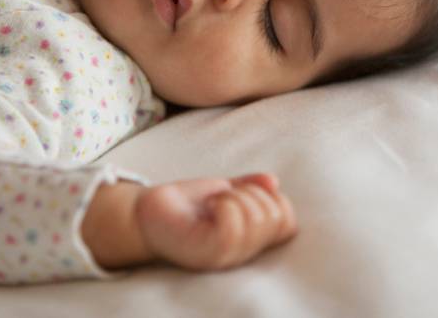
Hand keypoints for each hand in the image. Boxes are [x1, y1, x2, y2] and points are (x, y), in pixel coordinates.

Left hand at [135, 172, 297, 270]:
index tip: (244, 192)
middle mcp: (243, 254)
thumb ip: (251, 186)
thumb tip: (273, 181)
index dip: (274, 198)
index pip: (289, 224)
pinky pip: (233, 227)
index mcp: (252, 241)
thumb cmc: (188, 205)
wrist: (148, 212)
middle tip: (224, 197)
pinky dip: (225, 204)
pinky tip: (210, 207)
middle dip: (251, 192)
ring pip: (256, 219)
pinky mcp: (206, 253)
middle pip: (275, 217)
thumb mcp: (226, 190)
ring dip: (235, 196)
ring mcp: (226, 257)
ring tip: (214, 203)